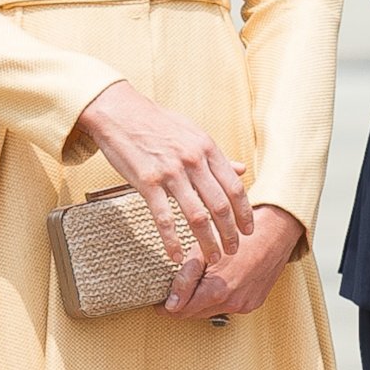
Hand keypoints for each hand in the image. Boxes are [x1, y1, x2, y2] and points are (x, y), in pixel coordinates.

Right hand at [76, 80, 251, 270]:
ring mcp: (170, 172)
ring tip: (212, 257)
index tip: (249, 231)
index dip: (244, 213)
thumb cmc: (158, 123)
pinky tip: (175, 255)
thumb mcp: (194, 133)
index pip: (235, 187)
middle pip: (220, 205)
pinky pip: (164, 217)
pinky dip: (171, 240)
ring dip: (207, 241)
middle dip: (230, 233)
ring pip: (197, 216)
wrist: (120, 112)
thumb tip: (243, 169)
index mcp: (207, 149)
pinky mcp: (147, 182)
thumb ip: (217, 156)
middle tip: (234, 251)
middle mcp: (193, 161)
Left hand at [165, 204, 304, 319]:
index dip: (166, 307)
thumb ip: (185, 279)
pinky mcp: (254, 303)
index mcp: (216, 291)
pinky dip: (219, 298)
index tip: (158, 300)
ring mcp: (244, 305)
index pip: (180, 312)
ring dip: (200, 301)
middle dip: (182, 304)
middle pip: (194, 315)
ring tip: (198, 281)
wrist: (275, 233)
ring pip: (210, 311)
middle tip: (175, 288)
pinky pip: (228, 307)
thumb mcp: (203, 251)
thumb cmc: (237, 236)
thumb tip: (170, 304)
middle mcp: (231, 303)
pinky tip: (219, 281)